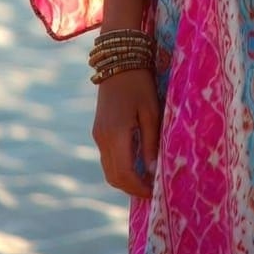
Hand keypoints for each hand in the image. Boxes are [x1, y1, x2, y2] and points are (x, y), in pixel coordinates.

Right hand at [92, 68, 160, 198]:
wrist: (118, 59)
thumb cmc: (140, 83)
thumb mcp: (150, 111)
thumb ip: (150, 143)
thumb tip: (152, 172)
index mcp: (115, 134)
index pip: (125, 174)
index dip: (140, 188)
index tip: (156, 193)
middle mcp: (102, 138)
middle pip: (114, 177)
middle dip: (133, 188)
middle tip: (153, 191)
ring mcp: (98, 135)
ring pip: (109, 169)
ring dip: (126, 180)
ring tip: (147, 180)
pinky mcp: (98, 130)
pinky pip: (108, 158)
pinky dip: (121, 167)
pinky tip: (137, 164)